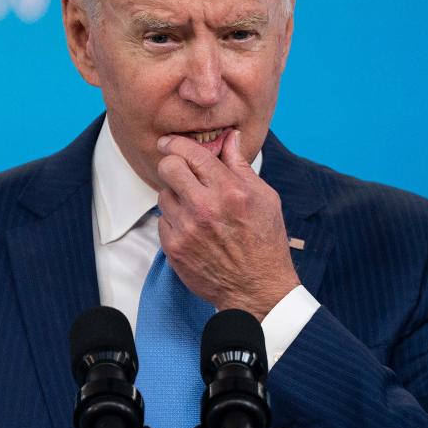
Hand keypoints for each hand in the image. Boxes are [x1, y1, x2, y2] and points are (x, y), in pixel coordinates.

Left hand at [154, 129, 300, 319]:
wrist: (256, 289)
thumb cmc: (265, 243)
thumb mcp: (264, 198)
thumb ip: (240, 165)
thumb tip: (229, 138)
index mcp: (230, 191)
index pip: (192, 153)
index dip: (177, 143)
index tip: (170, 142)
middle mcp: (205, 208)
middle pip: (168, 168)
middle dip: (172, 164)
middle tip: (179, 170)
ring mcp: (187, 229)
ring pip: (163, 194)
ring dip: (175, 195)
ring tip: (194, 206)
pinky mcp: (174, 248)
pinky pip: (162, 221)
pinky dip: (174, 220)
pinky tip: (192, 227)